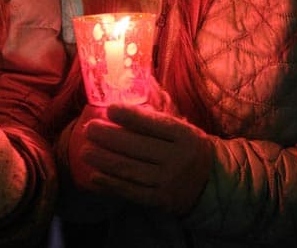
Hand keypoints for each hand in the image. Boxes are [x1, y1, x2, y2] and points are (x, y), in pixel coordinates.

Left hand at [69, 103, 212, 214]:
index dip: (131, 116)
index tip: (110, 109)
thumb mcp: (183, 129)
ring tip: (84, 151)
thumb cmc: (188, 149)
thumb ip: (158, 117)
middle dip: (108, 137)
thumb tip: (131, 95)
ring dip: (103, 160)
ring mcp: (169, 182)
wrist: (212, 184)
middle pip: (138, 146)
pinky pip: (131, 191)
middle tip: (88, 128)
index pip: (155, 124)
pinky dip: (110, 184)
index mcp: (185, 137)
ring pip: (130, 169)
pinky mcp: (160, 201)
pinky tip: (94, 176)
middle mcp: (178, 159)